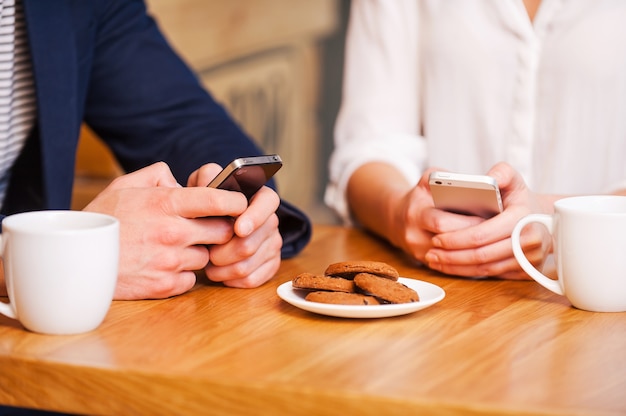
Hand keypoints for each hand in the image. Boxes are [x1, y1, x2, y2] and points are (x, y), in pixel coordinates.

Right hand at [84, 162, 248, 299]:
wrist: (74, 261)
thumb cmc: (101, 220)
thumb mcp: (125, 186)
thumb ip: (158, 175)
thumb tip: (181, 180)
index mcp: (165, 204)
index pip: (217, 201)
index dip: (236, 201)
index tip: (241, 202)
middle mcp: (172, 232)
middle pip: (222, 231)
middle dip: (219, 229)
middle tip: (206, 227)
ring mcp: (170, 261)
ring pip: (207, 256)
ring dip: (199, 252)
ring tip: (176, 248)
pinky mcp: (165, 286)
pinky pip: (192, 279)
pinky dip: (185, 274)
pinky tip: (167, 266)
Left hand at [188, 163, 282, 287]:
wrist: (211, 224)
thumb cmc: (207, 203)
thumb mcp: (204, 183)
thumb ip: (207, 177)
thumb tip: (209, 182)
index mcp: (260, 197)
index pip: (268, 202)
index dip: (255, 217)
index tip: (239, 229)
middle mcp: (271, 221)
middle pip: (251, 243)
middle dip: (224, 251)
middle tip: (208, 250)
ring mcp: (272, 244)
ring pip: (247, 265)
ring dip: (223, 267)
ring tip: (209, 262)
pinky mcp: (270, 265)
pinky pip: (251, 280)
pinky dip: (231, 279)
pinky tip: (220, 271)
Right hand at [388, 168, 483, 263]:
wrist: (396, 217)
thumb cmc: (420, 196)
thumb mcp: (428, 180)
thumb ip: (445, 177)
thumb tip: (470, 184)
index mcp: (415, 213)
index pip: (441, 223)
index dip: (466, 224)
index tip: (488, 220)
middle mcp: (413, 235)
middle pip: (447, 242)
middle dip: (473, 239)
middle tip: (495, 235)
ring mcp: (417, 252)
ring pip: (450, 259)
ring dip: (472, 252)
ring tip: (492, 245)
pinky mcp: (424, 263)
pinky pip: (449, 267)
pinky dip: (467, 262)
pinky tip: (484, 255)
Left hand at [423, 162, 552, 278]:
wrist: (542, 217)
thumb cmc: (520, 197)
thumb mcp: (513, 178)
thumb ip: (501, 172)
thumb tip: (488, 177)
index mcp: (523, 216)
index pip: (483, 234)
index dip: (457, 238)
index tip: (436, 237)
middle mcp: (530, 241)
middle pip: (482, 255)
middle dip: (452, 255)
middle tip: (431, 253)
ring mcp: (530, 259)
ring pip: (486, 269)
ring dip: (457, 267)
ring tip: (436, 261)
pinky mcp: (526, 272)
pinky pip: (493, 275)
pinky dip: (470, 273)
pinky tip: (452, 267)